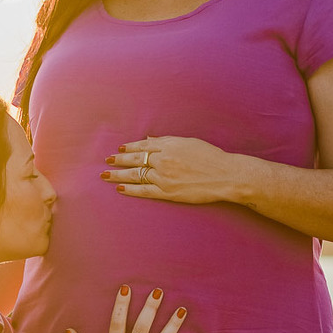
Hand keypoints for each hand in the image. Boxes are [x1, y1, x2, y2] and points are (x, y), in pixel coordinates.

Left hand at [102, 135, 242, 203]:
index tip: (120, 149)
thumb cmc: (211, 158)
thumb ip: (167, 141)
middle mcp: (163, 160)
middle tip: (107, 161)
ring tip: (106, 175)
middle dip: (119, 160)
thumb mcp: (189, 143)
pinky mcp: (168, 192)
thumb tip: (149, 140)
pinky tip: (120, 188)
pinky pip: (144, 191)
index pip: (143, 146)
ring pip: (136, 175)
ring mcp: (164, 177)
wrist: (225, 175)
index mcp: (169, 146)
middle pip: (135, 160)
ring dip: (119, 175)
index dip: (130, 148)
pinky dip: (131, 189)